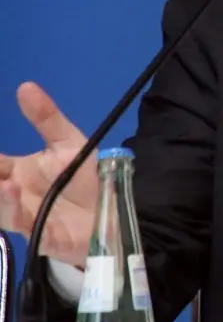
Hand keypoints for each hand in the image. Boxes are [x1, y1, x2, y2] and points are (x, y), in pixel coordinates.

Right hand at [0, 83, 98, 266]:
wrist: (113, 210)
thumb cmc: (85, 178)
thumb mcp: (69, 143)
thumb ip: (46, 118)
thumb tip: (25, 86)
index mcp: (15, 172)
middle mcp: (13, 195)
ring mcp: (25, 215)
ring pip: (0, 207)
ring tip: (2, 181)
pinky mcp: (41, 235)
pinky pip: (21, 224)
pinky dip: (12, 209)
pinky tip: (11, 190)